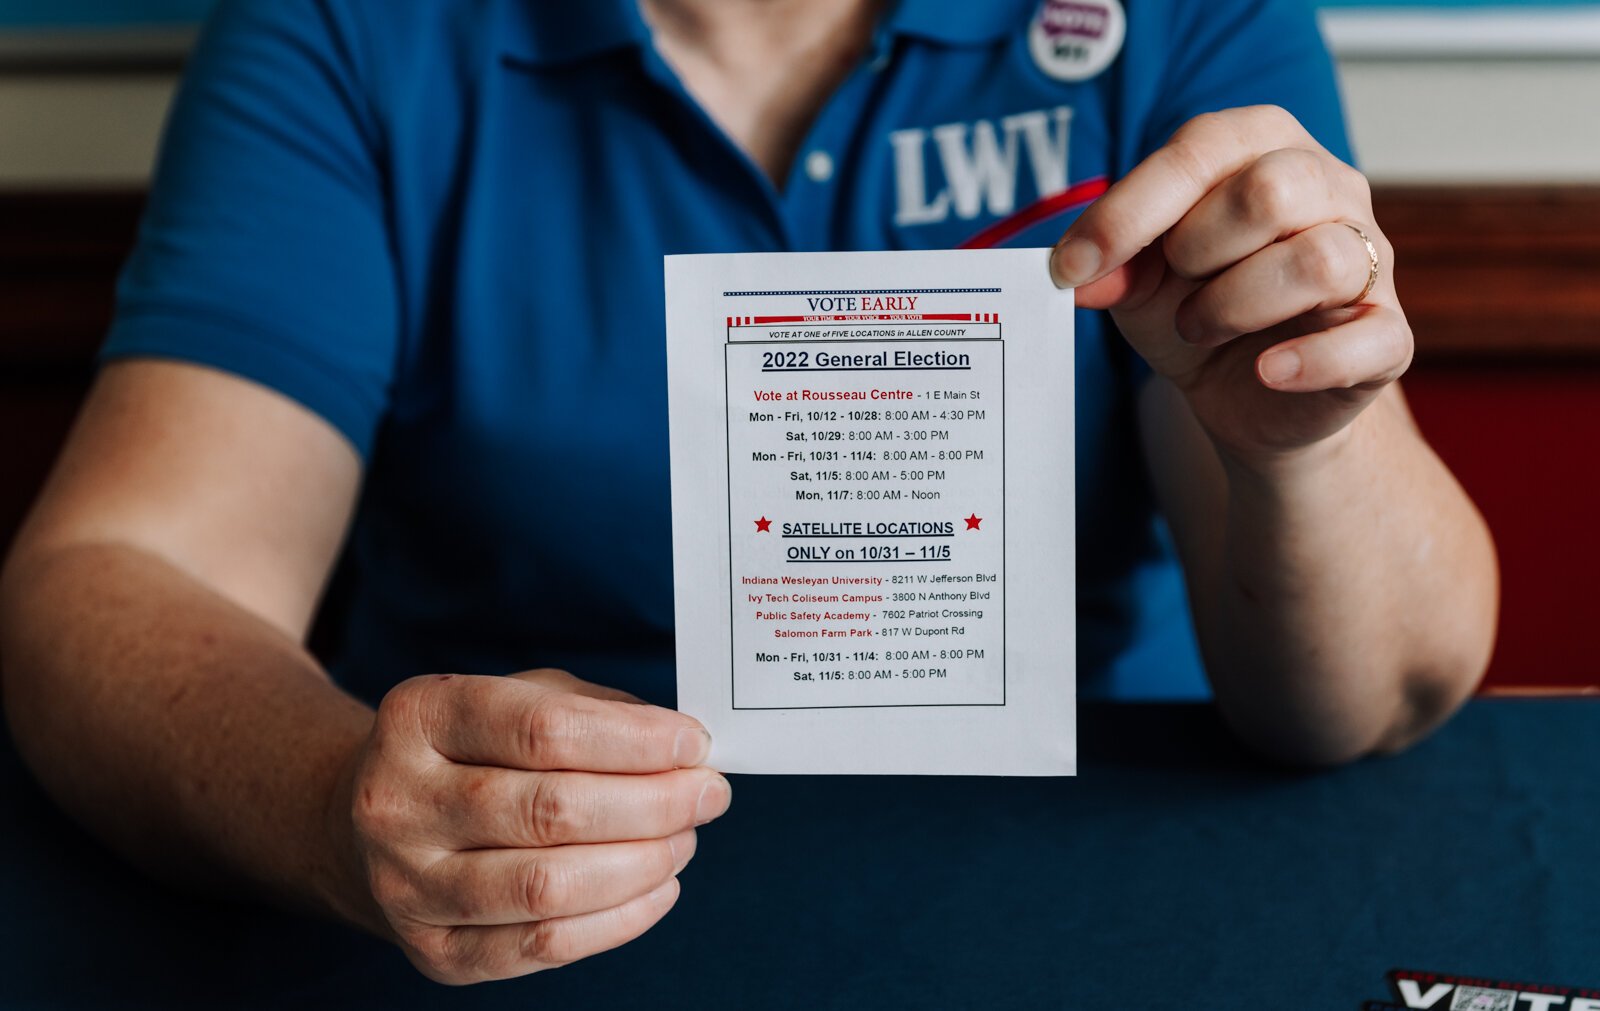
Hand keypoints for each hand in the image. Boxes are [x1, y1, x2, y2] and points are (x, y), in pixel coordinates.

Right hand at [334, 669, 730, 983]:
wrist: (376, 823)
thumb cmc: (474, 750)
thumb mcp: (519, 697)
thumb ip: (598, 713)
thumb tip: (685, 748)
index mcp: (419, 718)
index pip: (543, 730)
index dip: (635, 741)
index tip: (695, 745)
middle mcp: (398, 802)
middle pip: (551, 810)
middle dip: (654, 804)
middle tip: (708, 795)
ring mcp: (407, 885)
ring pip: (548, 887)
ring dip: (643, 864)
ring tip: (685, 840)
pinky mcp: (433, 952)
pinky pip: (543, 947)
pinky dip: (619, 921)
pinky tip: (659, 888)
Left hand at [1051, 105, 1407, 467]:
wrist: (1248, 399)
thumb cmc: (1199, 315)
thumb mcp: (1139, 285)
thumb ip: (1113, 266)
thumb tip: (1080, 273)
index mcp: (1265, 148)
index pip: (1201, 149)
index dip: (1127, 210)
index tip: (1068, 266)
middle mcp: (1330, 188)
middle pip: (1273, 189)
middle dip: (1197, 248)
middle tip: (1177, 286)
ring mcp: (1370, 260)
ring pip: (1318, 260)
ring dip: (1233, 305)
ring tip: (1201, 326)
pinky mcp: (1388, 335)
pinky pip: (1369, 337)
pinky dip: (1309, 360)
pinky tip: (1266, 370)